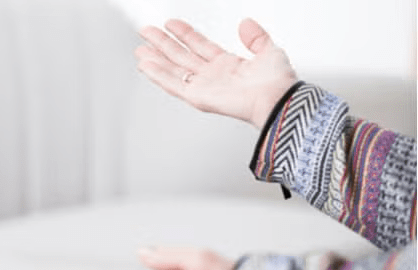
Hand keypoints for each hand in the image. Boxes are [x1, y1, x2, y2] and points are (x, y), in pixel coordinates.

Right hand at [135, 18, 297, 128]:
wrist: (276, 98)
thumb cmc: (277, 82)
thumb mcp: (270, 50)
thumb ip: (256, 37)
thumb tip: (246, 23)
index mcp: (228, 65)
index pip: (199, 45)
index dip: (184, 33)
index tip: (171, 23)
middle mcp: (213, 76)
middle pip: (180, 56)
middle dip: (162, 44)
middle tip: (146, 33)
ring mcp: (203, 86)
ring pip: (173, 70)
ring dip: (155, 59)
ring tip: (140, 49)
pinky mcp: (197, 97)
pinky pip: (173, 84)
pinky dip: (157, 75)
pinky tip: (145, 65)